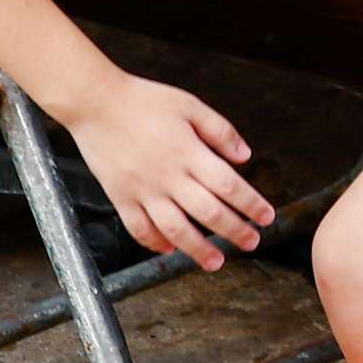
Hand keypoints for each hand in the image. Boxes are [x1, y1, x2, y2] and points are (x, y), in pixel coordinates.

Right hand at [56, 72, 272, 269]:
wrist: (96, 102)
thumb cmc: (143, 100)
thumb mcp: (190, 105)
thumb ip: (220, 131)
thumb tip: (245, 157)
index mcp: (189, 152)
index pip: (229, 185)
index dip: (251, 204)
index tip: (266, 217)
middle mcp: (168, 176)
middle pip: (208, 212)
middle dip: (234, 231)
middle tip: (251, 242)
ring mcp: (142, 190)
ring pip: (175, 229)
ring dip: (198, 249)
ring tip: (215, 262)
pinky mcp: (120, 197)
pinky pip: (138, 228)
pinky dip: (154, 243)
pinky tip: (169, 250)